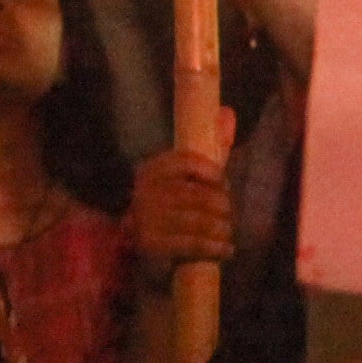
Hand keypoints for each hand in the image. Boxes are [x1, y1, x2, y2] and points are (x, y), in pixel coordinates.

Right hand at [130, 137, 234, 280]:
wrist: (131, 238)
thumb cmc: (168, 202)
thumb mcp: (184, 173)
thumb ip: (208, 146)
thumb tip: (228, 112)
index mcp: (152, 169)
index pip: (187, 162)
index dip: (212, 173)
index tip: (223, 184)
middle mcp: (146, 191)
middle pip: (199, 196)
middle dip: (222, 206)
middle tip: (230, 213)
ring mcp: (146, 218)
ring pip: (199, 221)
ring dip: (222, 228)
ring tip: (228, 232)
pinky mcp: (151, 244)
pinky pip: (193, 244)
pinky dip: (215, 247)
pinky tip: (226, 249)